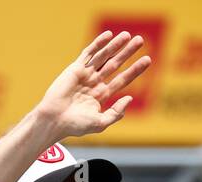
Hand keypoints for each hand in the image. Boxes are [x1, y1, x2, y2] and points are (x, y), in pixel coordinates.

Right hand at [35, 31, 151, 139]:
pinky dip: (98, 44)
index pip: (122, 79)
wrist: (54, 120)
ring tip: (128, 36)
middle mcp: (94, 83)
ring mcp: (85, 75)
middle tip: (141, 41)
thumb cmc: (74, 125)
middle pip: (115, 64)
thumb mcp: (100, 123)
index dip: (135, 70)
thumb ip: (116, 113)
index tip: (148, 60)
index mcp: (101, 96)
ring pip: (104, 56)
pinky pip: (89, 53)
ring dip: (116, 45)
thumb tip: (129, 98)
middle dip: (128, 53)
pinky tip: (109, 35)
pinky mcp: (75, 69)